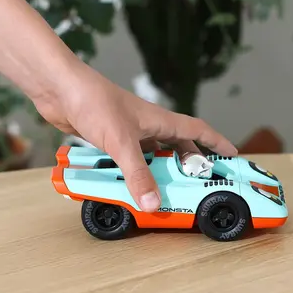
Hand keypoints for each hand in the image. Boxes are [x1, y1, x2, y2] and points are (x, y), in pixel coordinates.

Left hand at [33, 63, 236, 212]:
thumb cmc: (95, 101)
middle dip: (188, 166)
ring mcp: (128, 132)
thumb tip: (153, 203)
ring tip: (162, 193)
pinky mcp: (109, 139)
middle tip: (196, 186)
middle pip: (177, 147)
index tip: (231, 154)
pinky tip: (127, 186)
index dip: (216, 142)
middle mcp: (147, 126)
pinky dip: (130, 174)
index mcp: (160, 121)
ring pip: (151, 156)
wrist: (60, 89)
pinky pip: (127, 161)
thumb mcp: (121, 141)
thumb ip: (137, 173)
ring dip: (157, 173)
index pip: (197, 130)